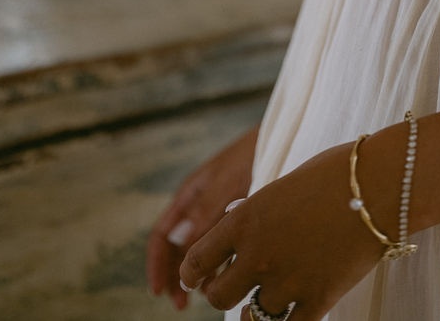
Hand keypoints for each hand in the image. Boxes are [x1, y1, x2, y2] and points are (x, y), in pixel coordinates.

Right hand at [147, 126, 257, 310]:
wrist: (282, 135)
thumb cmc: (249, 155)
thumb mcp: (224, 187)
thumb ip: (205, 219)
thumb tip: (187, 259)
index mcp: (188, 195)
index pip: (162, 236)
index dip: (157, 264)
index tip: (159, 291)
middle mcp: (199, 206)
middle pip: (178, 248)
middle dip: (177, 276)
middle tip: (182, 305)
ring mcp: (218, 211)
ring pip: (201, 250)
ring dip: (199, 274)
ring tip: (208, 296)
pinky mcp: (240, 217)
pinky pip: (222, 245)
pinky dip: (220, 264)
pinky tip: (229, 278)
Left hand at [179, 141, 385, 319]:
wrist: (379, 184)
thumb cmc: (334, 174)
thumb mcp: (280, 187)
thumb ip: (257, 215)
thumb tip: (241, 231)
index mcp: (243, 219)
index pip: (196, 259)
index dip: (192, 273)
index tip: (196, 277)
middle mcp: (257, 254)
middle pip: (218, 296)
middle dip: (221, 293)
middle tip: (231, 288)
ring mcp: (286, 281)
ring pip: (252, 317)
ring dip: (257, 310)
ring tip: (268, 300)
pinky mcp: (317, 301)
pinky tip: (293, 314)